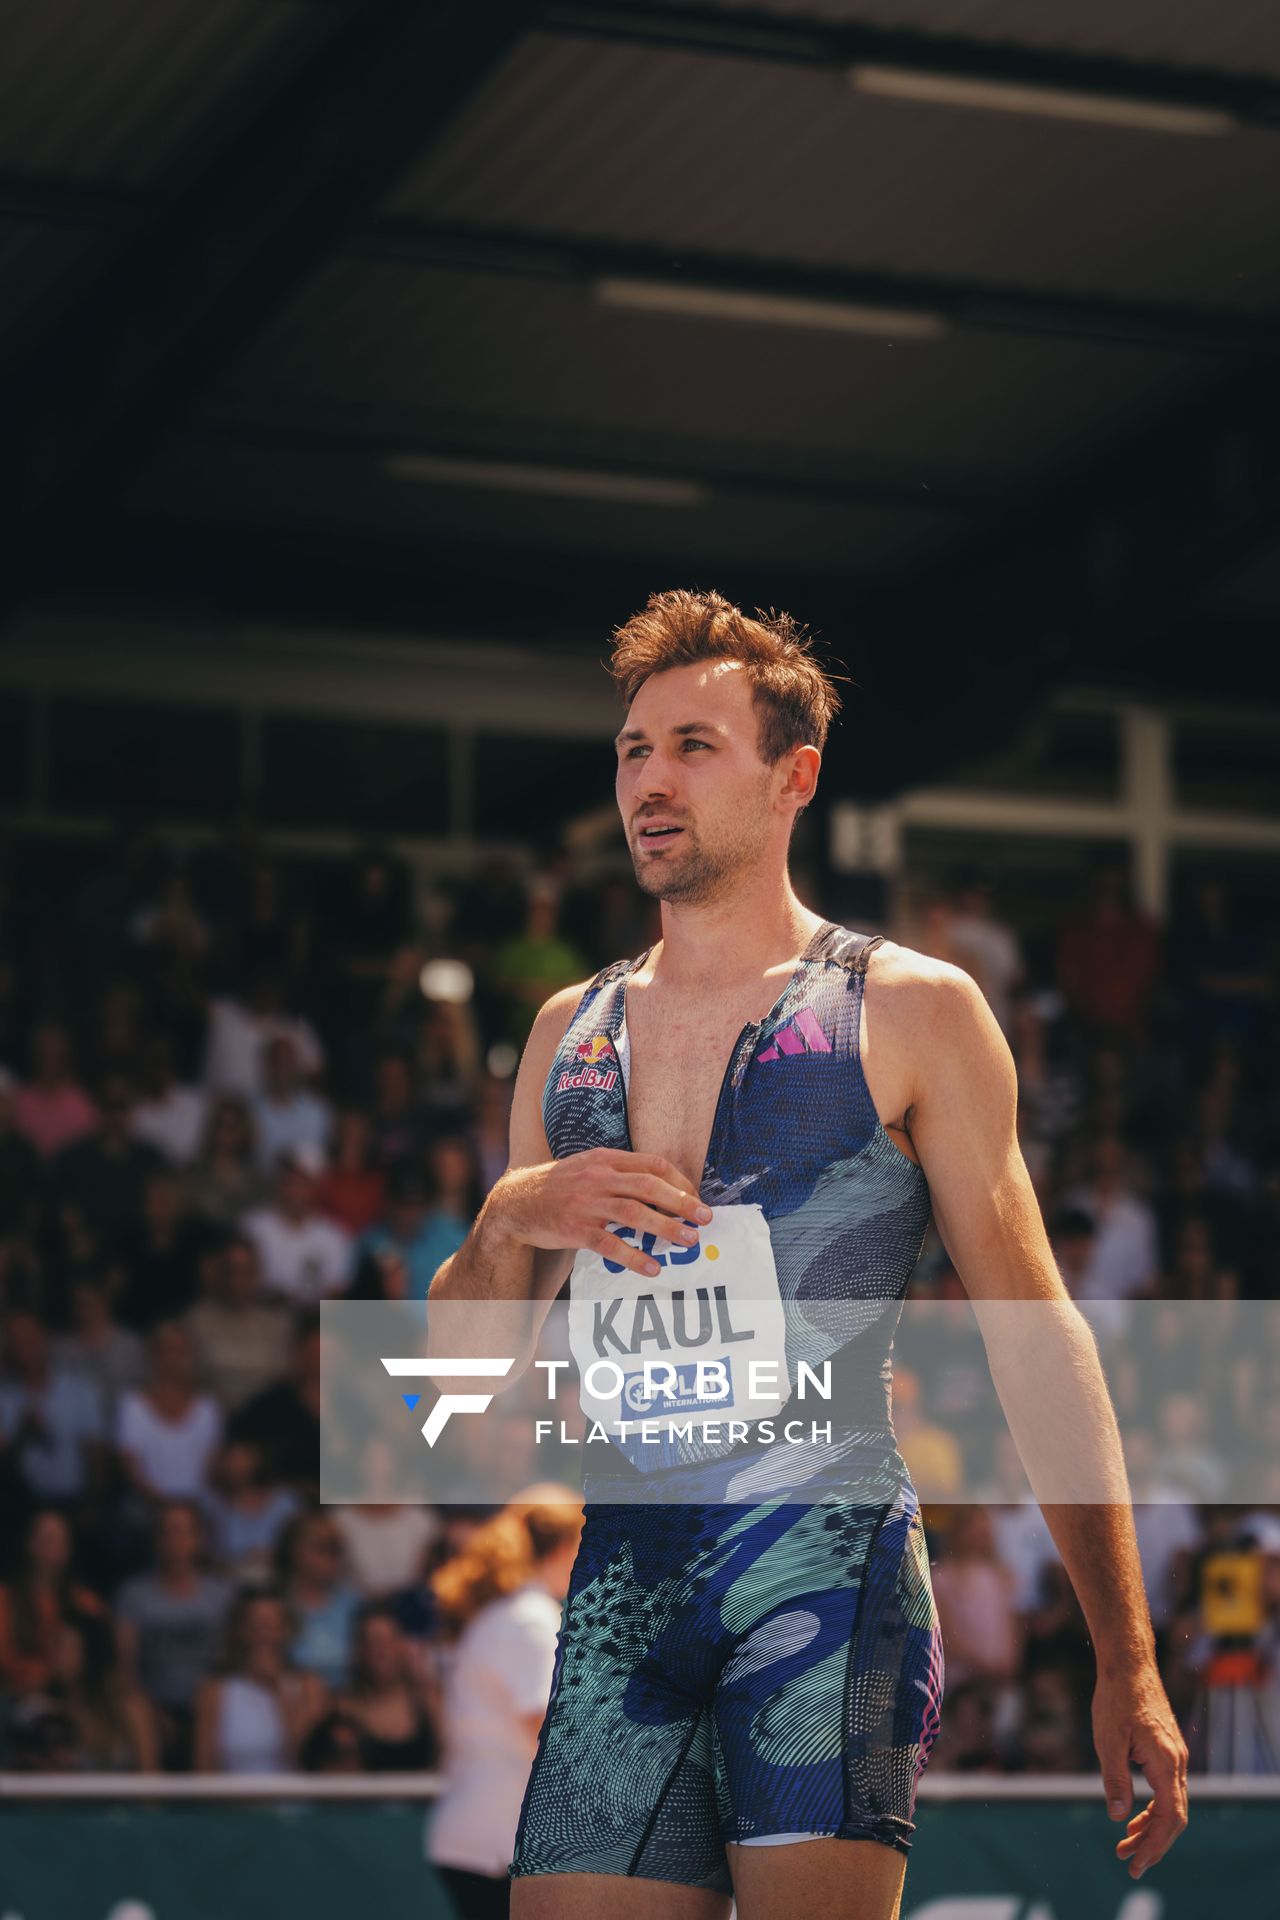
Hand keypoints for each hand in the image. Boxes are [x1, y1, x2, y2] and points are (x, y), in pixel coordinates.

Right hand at [497, 1149, 711, 1278]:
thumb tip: (662, 1186)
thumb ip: (620, 1172)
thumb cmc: (561, 1186)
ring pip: (633, 1214)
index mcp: (606, 1159)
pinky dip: (633, 1256)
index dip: (679, 1180)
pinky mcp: (575, 1229)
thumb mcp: (589, 1166)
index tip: (696, 1197)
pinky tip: (652, 1267)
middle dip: (682, 1202)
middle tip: (705, 1218)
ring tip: (689, 1240)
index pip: (652, 1164)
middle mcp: (598, 1177)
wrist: (517, 1202)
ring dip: (665, 1227)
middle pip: (648, 1186)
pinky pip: (609, 1244)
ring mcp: (586, 1204)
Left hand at [1093, 1662, 1188, 1878]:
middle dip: (1154, 1844)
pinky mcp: (1167, 1751)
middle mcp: (1177, 1762)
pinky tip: (1132, 1818)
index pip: (1170, 1816)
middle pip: (1175, 1817)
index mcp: (1166, 1762)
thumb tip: (1117, 1817)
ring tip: (1125, 1847)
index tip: (1137, 1863)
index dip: (1155, 1844)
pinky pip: (1166, 1790)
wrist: (1129, 1664)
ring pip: (1171, 1805)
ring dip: (1150, 1829)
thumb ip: (1115, 1779)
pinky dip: (1151, 1809)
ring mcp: (1175, 1756)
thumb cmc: (1116, 1698)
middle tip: (1129, 1865)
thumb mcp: (1108, 1740)